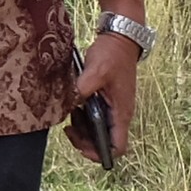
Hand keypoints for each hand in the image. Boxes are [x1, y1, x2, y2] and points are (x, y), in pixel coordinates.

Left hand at [70, 25, 142, 158]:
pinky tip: (74, 106)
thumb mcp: (97, 70)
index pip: (117, 147)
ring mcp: (113, 108)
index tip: (82, 145)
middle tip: (69, 130)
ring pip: (98, 132)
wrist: (120, 37)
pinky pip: (95, 118)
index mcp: (121, 113)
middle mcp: (119, 114)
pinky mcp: (107, 101)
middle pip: (105, 143)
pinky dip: (83, 118)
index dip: (100, 153)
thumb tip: (71, 103)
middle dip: (85, 142)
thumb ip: (83, 89)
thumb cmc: (113, 54)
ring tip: (70, 117)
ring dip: (83, 130)